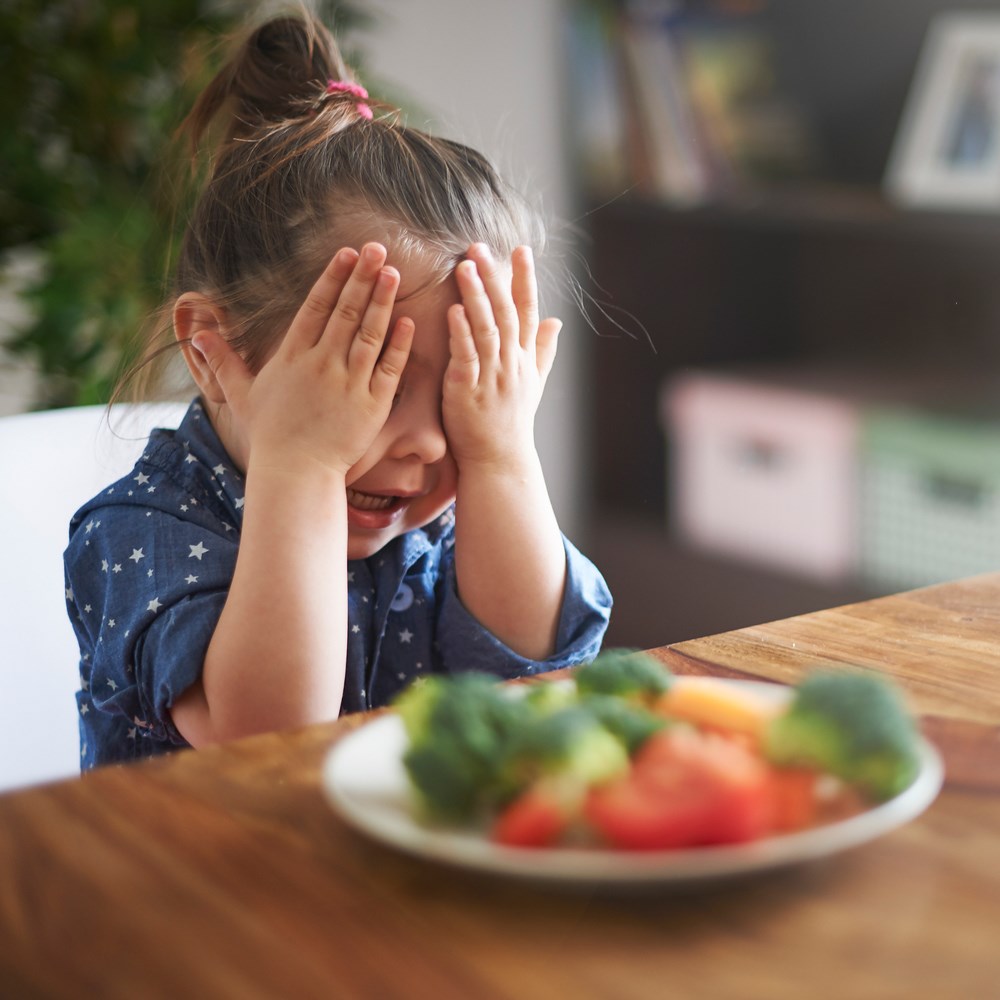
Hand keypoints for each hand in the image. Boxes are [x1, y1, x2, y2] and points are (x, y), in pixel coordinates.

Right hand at [191, 243, 412, 477]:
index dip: (333, 277)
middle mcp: (322, 364)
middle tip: (378, 249)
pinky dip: (399, 344)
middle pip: (345, 312)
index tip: (347, 253)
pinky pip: (389, 368)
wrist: (296, 472)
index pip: (316, 307)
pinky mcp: (372, 404)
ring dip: (382, 301)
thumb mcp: (242, 395)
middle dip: (362, 277)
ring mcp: (349, 383)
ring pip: (369, 333)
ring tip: (394, 273)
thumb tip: (197, 334)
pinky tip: (408, 321)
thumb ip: (224, 361)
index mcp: (293, 356)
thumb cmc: (271, 435)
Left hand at [443, 244, 560, 471]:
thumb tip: (558, 321)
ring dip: (476, 297)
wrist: (499, 461)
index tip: (521, 249)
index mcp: (525, 359)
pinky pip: (466, 357)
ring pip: (486, 329)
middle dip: (495, 278)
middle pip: (506, 313)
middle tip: (479, 247)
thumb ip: (543, 350)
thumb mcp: (533, 384)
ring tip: (464, 267)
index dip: (524, 279)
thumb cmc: (511, 422)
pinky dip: (460, 334)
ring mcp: (491, 377)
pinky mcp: (468, 391)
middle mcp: (512, 364)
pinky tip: (452, 311)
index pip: (528, 311)